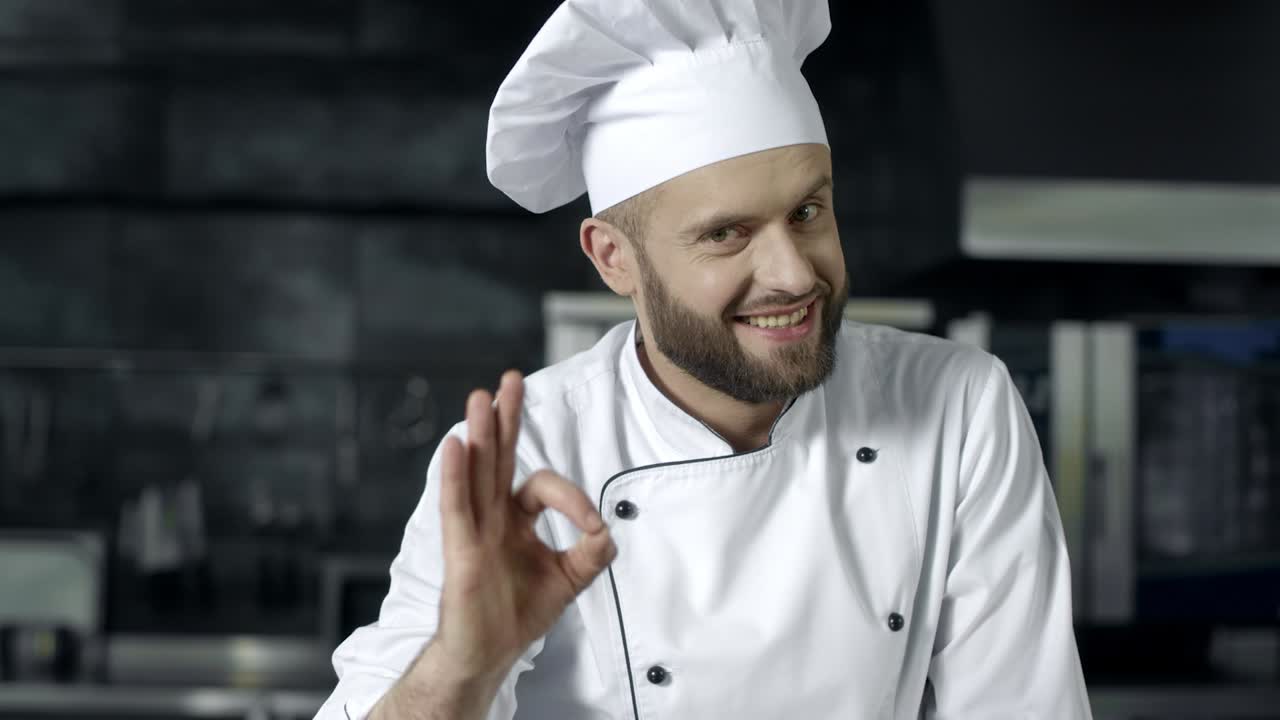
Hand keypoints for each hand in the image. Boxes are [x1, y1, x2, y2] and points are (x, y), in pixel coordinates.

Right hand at [432, 370, 616, 680]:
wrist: (488, 654)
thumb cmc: (518, 614)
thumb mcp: (569, 578)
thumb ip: (592, 551)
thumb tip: (605, 528)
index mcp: (515, 519)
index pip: (542, 485)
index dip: (571, 498)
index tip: (590, 527)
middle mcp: (492, 516)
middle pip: (498, 457)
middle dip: (505, 418)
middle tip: (510, 379)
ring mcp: (473, 530)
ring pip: (476, 472)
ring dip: (479, 433)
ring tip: (480, 397)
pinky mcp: (459, 550)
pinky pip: (456, 506)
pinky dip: (455, 475)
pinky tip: (456, 446)